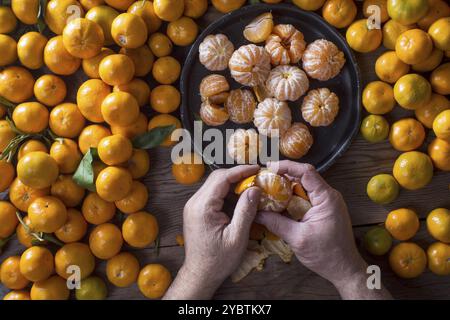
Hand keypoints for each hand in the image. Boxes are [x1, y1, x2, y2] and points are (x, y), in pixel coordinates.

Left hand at [164, 165, 260, 299]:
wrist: (200, 274)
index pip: (222, 178)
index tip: (257, 168)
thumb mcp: (237, 237)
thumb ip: (246, 210)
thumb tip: (255, 189)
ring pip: (214, 184)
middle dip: (237, 174)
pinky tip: (240, 197)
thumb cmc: (219, 259)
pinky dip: (226, 192)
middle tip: (256, 177)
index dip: (241, 170)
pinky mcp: (195, 210)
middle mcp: (194, 202)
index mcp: (203, 207)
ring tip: (251, 185)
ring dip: (232, 183)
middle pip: (216, 178)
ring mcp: (193, 206)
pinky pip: (212, 194)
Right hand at [255, 161, 391, 299]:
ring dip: (285, 189)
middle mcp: (328, 196)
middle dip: (282, 177)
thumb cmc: (326, 255)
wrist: (345, 270)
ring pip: (303, 188)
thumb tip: (256, 213)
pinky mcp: (323, 211)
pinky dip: (291, 199)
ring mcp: (326, 203)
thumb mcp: (297, 238)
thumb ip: (276, 223)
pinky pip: (305, 198)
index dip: (286, 166)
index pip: (306, 171)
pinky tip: (278, 205)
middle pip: (303, 178)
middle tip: (263, 181)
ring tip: (267, 191)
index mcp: (326, 198)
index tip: (269, 168)